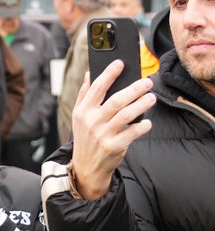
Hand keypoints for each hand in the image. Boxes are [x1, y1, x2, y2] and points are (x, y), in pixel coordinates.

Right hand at [71, 60, 155, 199]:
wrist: (86, 167)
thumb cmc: (85, 138)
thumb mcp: (78, 116)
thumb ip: (84, 94)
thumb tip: (89, 74)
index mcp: (83, 111)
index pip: (97, 88)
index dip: (109, 74)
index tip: (120, 63)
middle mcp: (92, 122)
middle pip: (116, 101)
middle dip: (133, 89)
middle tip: (146, 82)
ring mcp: (103, 135)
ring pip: (126, 115)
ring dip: (141, 104)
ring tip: (151, 97)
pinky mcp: (114, 146)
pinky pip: (132, 133)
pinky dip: (142, 126)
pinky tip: (148, 122)